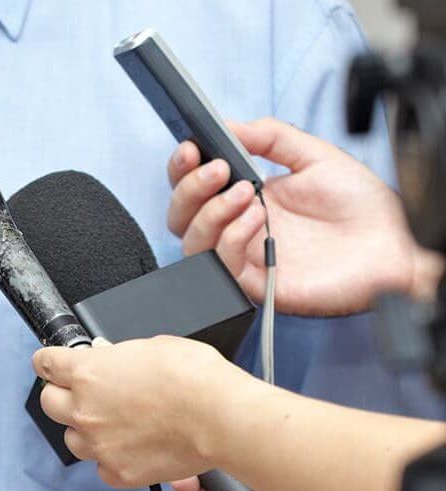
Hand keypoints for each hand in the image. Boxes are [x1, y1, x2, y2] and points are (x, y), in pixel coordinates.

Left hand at [31, 336, 253, 486]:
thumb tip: (109, 359)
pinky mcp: (117, 472)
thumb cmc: (194, 377)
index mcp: (87, 372)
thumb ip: (117, 357)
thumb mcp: (149, 346)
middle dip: (63, 394)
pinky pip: (101, 466)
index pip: (44, 364)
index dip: (50, 362)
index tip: (53, 365)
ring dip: (85, 430)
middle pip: (48, 403)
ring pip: (72, 438)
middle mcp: (84, 410)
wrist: (220, 417)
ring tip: (115, 423)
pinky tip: (131, 446)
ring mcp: (98, 445)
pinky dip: (111, 458)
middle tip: (84, 393)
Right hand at [167, 118, 416, 315]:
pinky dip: (232, 238)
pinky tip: (259, 219)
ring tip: (249, 193)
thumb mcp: (315, 156)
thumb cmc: (361, 207)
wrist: (393, 244)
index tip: (192, 149)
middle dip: (189, 189)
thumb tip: (229, 124)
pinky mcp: (254, 283)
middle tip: (219, 170)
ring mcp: (244, 256)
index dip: (182, 169)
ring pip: (191, 242)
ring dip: (212, 213)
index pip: (192, 186)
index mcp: (244, 198)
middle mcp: (236, 228)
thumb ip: (271, 136)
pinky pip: (221, 265)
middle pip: (179, 216)